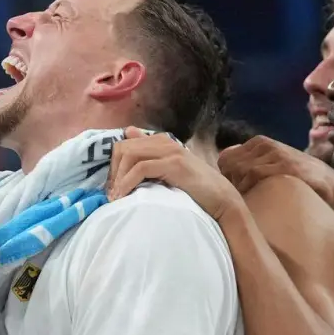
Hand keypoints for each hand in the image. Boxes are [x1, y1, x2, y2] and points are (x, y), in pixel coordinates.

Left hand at [107, 128, 241, 220]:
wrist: (222, 200)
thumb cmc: (194, 189)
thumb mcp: (167, 170)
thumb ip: (148, 155)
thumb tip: (127, 134)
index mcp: (161, 142)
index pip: (124, 144)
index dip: (113, 166)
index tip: (111, 187)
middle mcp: (164, 142)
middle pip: (123, 148)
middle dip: (113, 171)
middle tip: (112, 194)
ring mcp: (170, 151)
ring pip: (129, 155)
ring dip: (118, 178)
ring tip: (116, 197)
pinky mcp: (174, 164)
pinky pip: (141, 168)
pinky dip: (127, 182)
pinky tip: (124, 196)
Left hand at [219, 136, 333, 214]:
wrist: (328, 185)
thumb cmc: (293, 180)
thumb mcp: (268, 167)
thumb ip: (247, 166)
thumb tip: (222, 170)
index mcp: (258, 143)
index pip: (225, 159)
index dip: (226, 178)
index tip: (235, 193)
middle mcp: (265, 145)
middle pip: (230, 164)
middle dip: (231, 184)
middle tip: (242, 199)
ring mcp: (276, 154)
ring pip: (240, 169)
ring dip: (240, 188)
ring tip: (250, 202)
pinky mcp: (285, 165)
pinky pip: (254, 173)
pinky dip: (249, 187)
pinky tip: (256, 200)